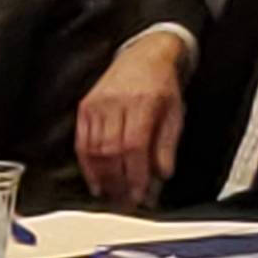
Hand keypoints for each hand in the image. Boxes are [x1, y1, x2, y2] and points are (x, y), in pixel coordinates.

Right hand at [75, 32, 188, 206]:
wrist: (145, 55)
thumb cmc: (162, 85)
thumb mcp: (175, 115)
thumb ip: (167, 147)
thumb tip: (161, 176)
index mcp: (143, 103)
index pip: (134, 146)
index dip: (135, 175)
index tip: (139, 195)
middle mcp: (117, 102)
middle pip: (112, 151)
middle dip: (118, 182)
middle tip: (126, 201)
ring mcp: (97, 104)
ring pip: (94, 149)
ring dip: (102, 178)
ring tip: (112, 195)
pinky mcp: (85, 106)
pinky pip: (81, 141)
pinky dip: (87, 165)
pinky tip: (95, 181)